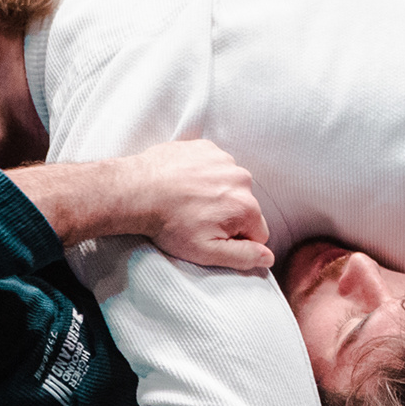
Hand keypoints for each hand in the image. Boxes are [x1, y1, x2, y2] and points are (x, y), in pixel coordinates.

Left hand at [125, 139, 274, 270]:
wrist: (136, 190)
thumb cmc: (169, 224)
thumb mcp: (206, 252)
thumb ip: (243, 257)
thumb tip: (269, 257)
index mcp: (246, 207)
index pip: (258, 233)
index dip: (236, 240)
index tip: (211, 236)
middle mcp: (242, 180)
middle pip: (246, 207)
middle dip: (227, 216)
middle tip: (196, 219)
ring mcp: (224, 160)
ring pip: (232, 185)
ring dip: (216, 193)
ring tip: (189, 201)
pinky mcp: (207, 148)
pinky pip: (216, 166)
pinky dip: (204, 174)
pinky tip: (185, 183)